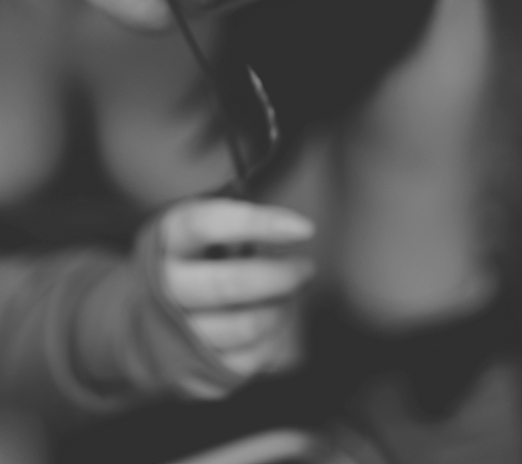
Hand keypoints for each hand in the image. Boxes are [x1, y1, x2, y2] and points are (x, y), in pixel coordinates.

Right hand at [158, 198, 314, 378]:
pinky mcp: (190, 373)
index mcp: (165, 240)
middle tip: (306, 268)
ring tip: (289, 295)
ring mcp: (172, 335)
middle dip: (279, 276)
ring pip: (244, 327)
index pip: (208, 224)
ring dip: (280, 309)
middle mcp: (163, 287)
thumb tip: (290, 228)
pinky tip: (273, 321)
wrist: (140, 320)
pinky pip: (247, 362)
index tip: (304, 228)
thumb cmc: (186, 261)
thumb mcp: (195, 229)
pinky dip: (272, 341)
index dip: (260, 223)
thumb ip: (234, 224)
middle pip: (228, 284)